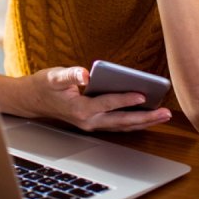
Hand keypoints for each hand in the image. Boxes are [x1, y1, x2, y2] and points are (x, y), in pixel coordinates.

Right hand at [25, 66, 171, 131]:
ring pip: (122, 126)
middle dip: (145, 117)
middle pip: (121, 121)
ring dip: (144, 122)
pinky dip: (134, 122)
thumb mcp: (54, 76)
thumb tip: (84, 73)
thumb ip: (70, 75)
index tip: (143, 94)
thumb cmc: (45, 85)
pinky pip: (118, 125)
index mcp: (80, 109)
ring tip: (163, 115)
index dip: (125, 98)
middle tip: (165, 113)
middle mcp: (88, 121)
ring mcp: (92, 125)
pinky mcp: (94, 123)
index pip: (107, 103)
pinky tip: (148, 116)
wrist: (33, 100)